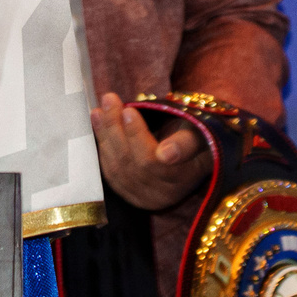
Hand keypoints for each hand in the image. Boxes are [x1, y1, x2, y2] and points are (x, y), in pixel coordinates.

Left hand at [89, 92, 211, 209]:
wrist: (189, 154)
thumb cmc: (196, 137)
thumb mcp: (199, 132)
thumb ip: (186, 142)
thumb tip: (166, 154)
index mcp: (186, 178)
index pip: (156, 161)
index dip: (139, 136)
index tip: (128, 110)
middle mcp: (165, 194)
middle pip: (133, 163)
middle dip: (117, 128)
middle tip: (110, 98)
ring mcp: (145, 198)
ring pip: (118, 168)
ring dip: (105, 134)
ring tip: (100, 107)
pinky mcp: (128, 195)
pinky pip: (110, 172)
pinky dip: (102, 145)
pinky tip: (97, 121)